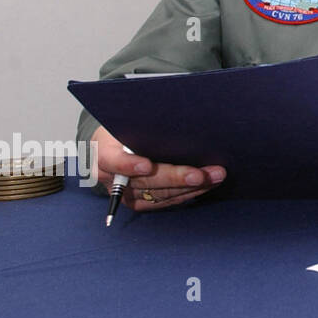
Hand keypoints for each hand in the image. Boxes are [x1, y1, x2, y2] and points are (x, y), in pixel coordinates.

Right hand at [91, 126, 224, 210]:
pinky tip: (207, 184)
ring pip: (161, 194)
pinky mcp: (141, 202)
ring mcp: (127, 194)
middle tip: (200, 174)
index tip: (147, 165)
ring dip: (191, 187)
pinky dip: (189, 193)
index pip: (114, 162)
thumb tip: (175, 114)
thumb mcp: (125, 121)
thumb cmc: (124, 129)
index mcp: (103, 155)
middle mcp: (113, 180)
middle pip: (145, 182)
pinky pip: (167, 201)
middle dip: (176, 178)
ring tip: (214, 176)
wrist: (112, 147)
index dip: (129, 165)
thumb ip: (142, 123)